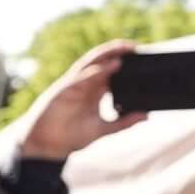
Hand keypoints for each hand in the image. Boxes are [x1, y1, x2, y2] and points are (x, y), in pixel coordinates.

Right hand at [12, 41, 149, 167]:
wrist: (48, 145)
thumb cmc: (71, 136)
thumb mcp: (103, 129)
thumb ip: (124, 122)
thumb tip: (146, 116)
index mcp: (94, 92)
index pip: (112, 73)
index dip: (126, 65)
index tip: (143, 59)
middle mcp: (85, 85)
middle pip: (103, 62)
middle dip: (118, 53)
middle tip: (137, 47)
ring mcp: (74, 85)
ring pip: (92, 63)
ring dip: (107, 54)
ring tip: (125, 48)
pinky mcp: (64, 89)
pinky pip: (81, 77)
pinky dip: (95, 71)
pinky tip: (109, 66)